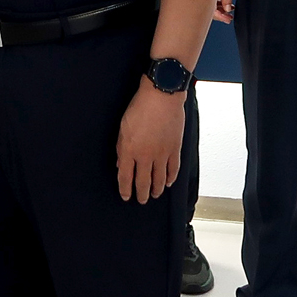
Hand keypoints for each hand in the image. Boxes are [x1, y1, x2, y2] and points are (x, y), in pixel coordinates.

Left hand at [115, 79, 185, 202]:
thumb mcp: (123, 127)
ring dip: (157, 189)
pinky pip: (173, 169)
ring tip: (155, 194)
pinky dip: (171, 178)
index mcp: (129, 150)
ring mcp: (161, 154)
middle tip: (141, 200)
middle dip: (141, 194)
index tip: (126, 196)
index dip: (125, 189)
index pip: (125, 177)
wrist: (161, 96)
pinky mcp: (174, 149)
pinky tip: (169, 182)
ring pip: (159, 179)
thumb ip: (121, 148)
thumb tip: (121, 163)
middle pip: (143, 182)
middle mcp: (145, 156)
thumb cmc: (140, 107)